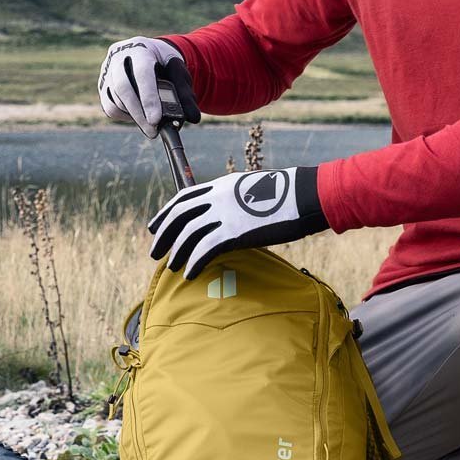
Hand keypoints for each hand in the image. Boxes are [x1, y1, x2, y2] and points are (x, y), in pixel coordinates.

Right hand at [98, 36, 200, 137]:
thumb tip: (194, 118)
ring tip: (150, 124)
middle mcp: (118, 56)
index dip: (148, 97)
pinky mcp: (102, 85)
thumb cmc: (165, 65)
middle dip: (139, 112)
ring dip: (134, 116)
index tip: (155, 120)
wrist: (148, 54)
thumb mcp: (178, 73)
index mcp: (140, 48)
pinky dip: (124, 115)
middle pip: (123, 86)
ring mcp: (107, 70)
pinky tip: (138, 115)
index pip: (142, 72)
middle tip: (153, 131)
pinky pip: (109, 107)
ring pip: (115, 99)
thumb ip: (186, 94)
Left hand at [147, 167, 327, 277]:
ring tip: (171, 267)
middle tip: (155, 251)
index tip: (154, 226)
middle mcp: (218, 197)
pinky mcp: (235, 232)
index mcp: (221, 185)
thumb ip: (234, 200)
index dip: (166, 213)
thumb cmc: (286, 196)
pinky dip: (194, 262)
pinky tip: (189, 274)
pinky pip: (205, 249)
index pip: (184, 197)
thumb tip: (226, 216)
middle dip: (164, 234)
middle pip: (180, 215)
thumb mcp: (252, 190)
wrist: (305, 195)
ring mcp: (225, 213)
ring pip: (189, 234)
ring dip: (177, 252)